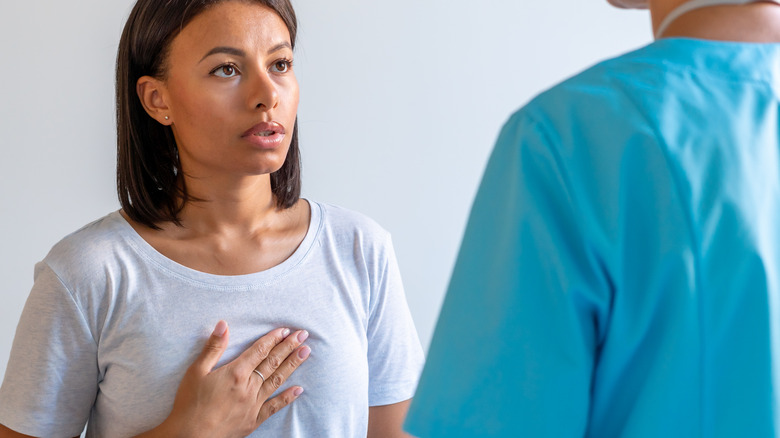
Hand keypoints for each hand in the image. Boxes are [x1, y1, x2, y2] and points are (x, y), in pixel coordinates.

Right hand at [146, 321, 310, 437]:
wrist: (189, 437)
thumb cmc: (189, 404)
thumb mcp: (196, 371)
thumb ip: (213, 348)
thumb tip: (224, 324)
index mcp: (236, 372)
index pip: (260, 350)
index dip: (273, 338)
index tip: (286, 330)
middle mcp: (249, 386)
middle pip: (273, 362)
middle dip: (289, 347)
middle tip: (303, 335)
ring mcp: (254, 404)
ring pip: (278, 380)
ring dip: (293, 365)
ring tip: (305, 352)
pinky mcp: (254, 419)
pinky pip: (275, 406)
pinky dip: (288, 397)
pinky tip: (299, 389)